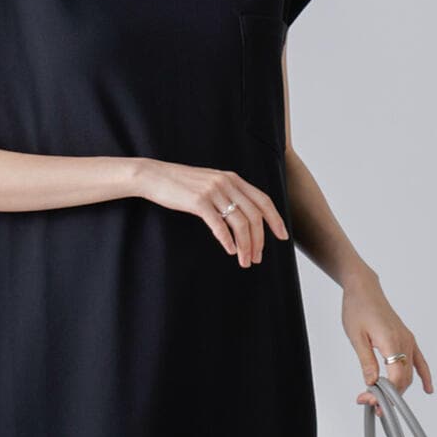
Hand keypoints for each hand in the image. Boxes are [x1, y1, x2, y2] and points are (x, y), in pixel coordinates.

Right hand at [133, 159, 287, 267]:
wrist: (154, 176)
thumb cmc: (181, 184)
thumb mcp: (210, 184)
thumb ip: (228, 194)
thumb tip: (244, 217)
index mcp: (233, 178)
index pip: (263, 200)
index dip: (275, 219)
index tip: (282, 236)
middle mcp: (226, 183)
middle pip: (254, 215)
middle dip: (259, 240)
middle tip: (257, 258)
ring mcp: (213, 191)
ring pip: (239, 223)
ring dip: (245, 245)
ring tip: (244, 261)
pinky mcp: (198, 201)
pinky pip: (219, 225)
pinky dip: (227, 240)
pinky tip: (230, 251)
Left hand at [342, 271, 433, 411]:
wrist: (364, 290)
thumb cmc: (358, 308)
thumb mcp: (356, 337)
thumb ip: (366, 361)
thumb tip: (371, 382)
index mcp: (391, 341)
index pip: (395, 377)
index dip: (384, 394)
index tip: (369, 401)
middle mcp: (404, 341)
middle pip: (403, 379)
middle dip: (389, 396)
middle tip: (369, 403)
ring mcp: (408, 340)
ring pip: (409, 374)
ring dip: (398, 390)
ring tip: (380, 400)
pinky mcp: (407, 339)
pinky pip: (420, 361)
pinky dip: (424, 376)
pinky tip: (427, 389)